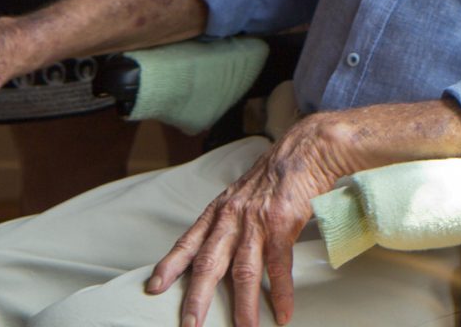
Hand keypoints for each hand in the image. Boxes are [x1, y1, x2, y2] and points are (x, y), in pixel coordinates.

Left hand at [146, 113, 355, 326]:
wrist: (306, 151)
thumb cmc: (274, 176)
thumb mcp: (240, 196)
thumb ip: (228, 222)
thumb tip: (219, 251)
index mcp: (219, 211)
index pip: (188, 241)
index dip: (170, 266)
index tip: (154, 287)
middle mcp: (232, 217)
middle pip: (209, 263)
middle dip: (197, 297)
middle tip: (189, 325)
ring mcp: (256, 222)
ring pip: (243, 271)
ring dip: (242, 305)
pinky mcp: (282, 225)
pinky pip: (279, 266)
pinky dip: (281, 293)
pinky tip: (283, 312)